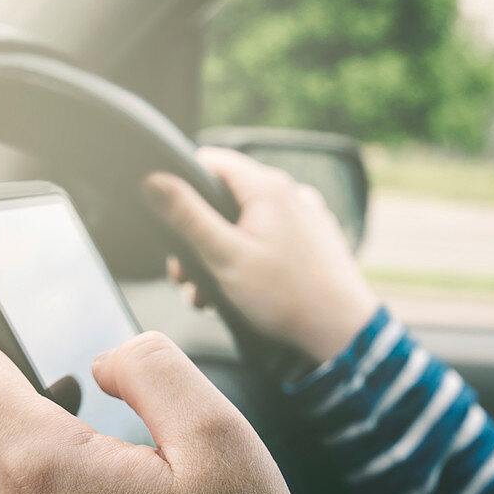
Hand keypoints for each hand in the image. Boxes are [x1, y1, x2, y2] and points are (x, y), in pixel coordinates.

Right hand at [143, 147, 378, 363]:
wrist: (341, 332)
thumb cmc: (285, 297)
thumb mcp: (223, 256)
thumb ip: (186, 216)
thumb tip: (153, 180)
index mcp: (267, 187)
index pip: (210, 161)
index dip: (181, 186)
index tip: (168, 221)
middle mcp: (291, 193)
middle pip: (226, 199)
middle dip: (198, 237)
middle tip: (185, 277)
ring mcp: (306, 217)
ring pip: (247, 224)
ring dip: (221, 256)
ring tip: (211, 295)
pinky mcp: (314, 241)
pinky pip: (271, 240)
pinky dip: (250, 260)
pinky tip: (243, 293)